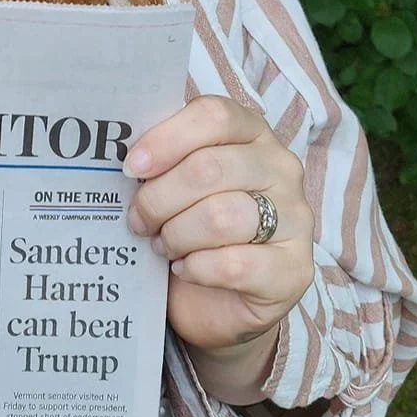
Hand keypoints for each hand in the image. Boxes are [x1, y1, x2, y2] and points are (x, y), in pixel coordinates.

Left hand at [125, 96, 313, 401]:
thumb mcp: (175, 186)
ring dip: (176, 235)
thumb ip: (160, 161)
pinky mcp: (294, 270)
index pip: (214, 115)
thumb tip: (120, 154)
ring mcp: (296, 219)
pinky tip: (186, 269)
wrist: (218, 301)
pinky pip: (234, 263)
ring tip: (162, 245)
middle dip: (159, 198)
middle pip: (210, 168)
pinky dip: (197, 268)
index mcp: (252, 134)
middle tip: (137, 219)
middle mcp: (281, 169)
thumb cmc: (191, 229)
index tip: (131, 167)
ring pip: (221, 216)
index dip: (166, 139)